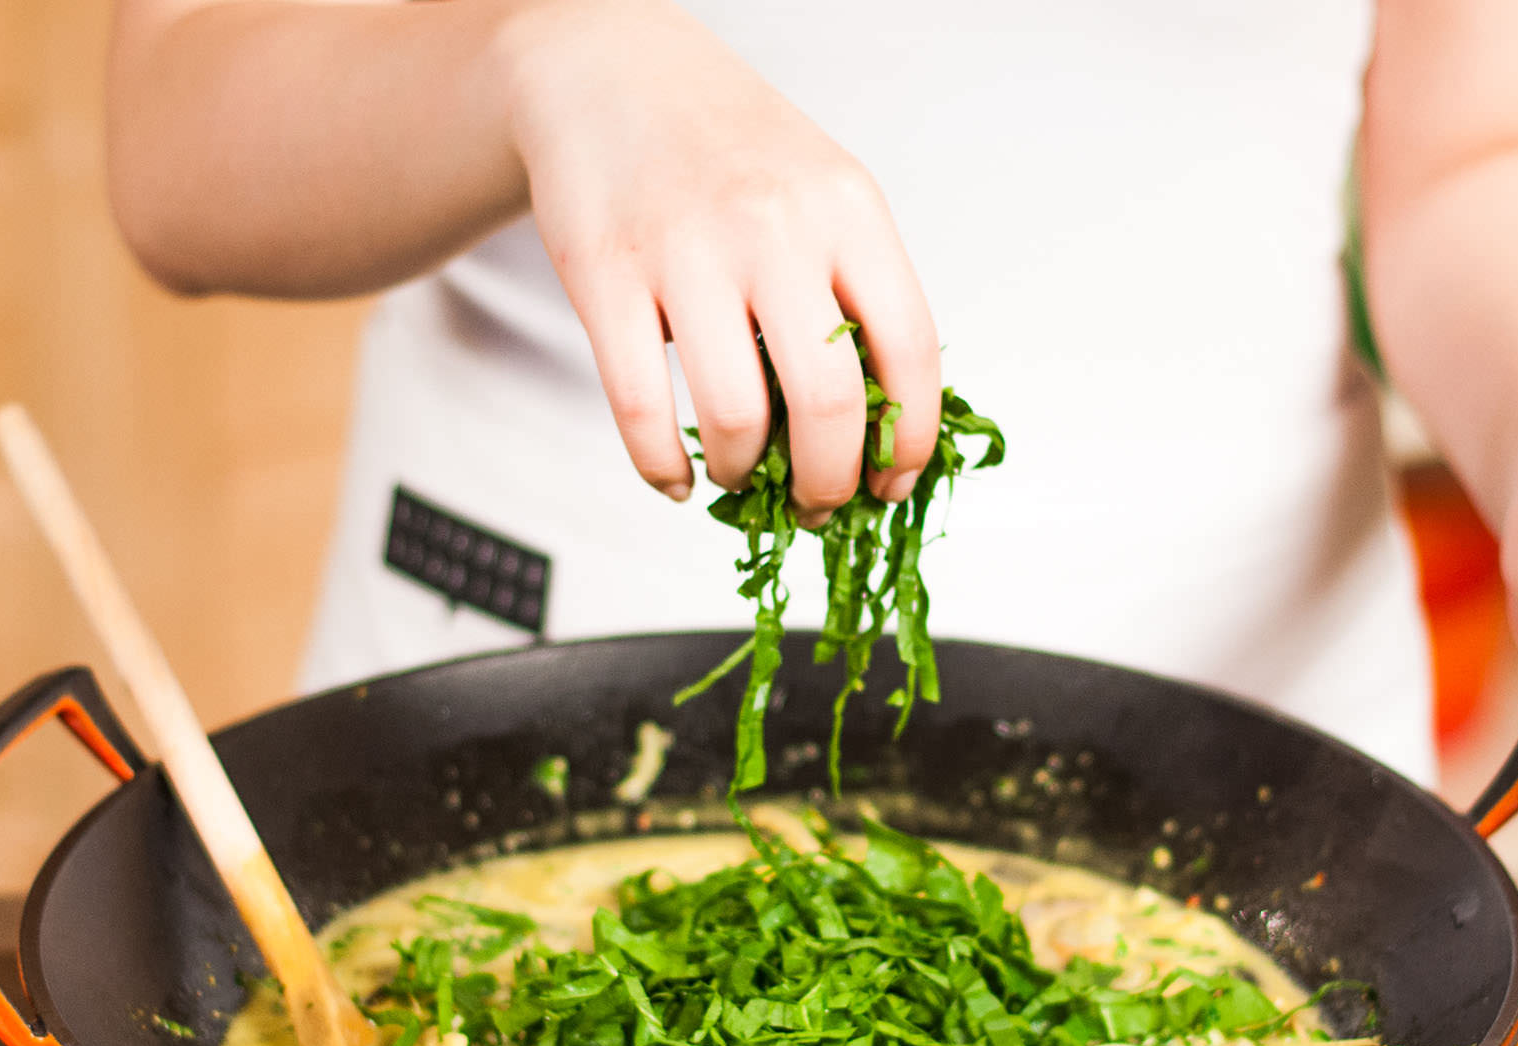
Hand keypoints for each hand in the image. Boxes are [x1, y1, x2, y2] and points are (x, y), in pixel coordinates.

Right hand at [499, 0, 939, 519]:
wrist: (608, 71)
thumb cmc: (728, 150)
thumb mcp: (823, 194)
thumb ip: (858, 292)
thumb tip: (886, 428)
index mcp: (848, 210)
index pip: (910, 351)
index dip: (909, 440)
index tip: (893, 483)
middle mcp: (776, 226)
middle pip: (828, 403)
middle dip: (828, 483)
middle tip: (815, 503)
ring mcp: (688, 251)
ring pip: (736, 417)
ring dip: (743, 475)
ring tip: (740, 473)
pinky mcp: (607, 275)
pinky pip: (641, 408)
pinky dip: (662, 468)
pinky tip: (676, 476)